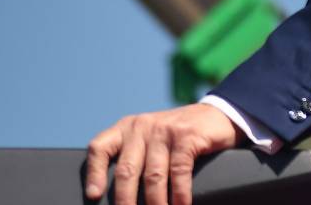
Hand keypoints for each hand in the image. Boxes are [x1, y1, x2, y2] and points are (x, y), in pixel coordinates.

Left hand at [85, 103, 240, 204]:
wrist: (217, 115)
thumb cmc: (178, 137)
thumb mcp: (150, 140)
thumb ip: (133, 157)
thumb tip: (119, 198)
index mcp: (127, 128)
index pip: (100, 148)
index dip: (94, 173)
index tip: (94, 196)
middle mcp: (142, 126)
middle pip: (126, 170)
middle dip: (126, 202)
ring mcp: (165, 130)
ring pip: (153, 176)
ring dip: (155, 204)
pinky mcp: (187, 136)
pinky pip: (178, 172)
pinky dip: (179, 194)